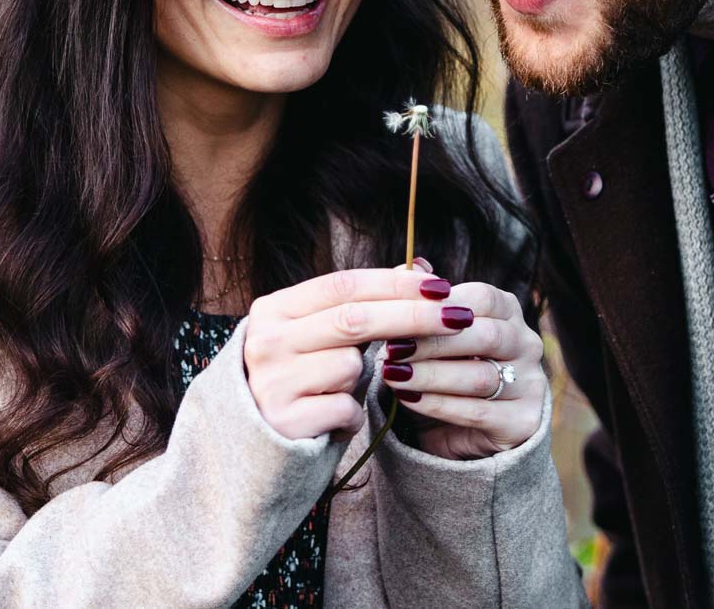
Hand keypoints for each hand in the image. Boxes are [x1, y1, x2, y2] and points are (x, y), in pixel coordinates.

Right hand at [241, 266, 468, 440]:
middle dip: (413, 316)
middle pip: (354, 319)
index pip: (343, 284)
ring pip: (350, 366)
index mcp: (273, 310)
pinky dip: (351, 416)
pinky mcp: (285, 422)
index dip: (394, 283)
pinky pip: (346, 409)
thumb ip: (362, 303)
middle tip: (458, 316)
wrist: (255, 444)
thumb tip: (420, 269)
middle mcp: (266, 341)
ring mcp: (272, 382)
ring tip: (342, 389)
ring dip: (365, 378)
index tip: (439, 285)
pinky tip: (333, 418)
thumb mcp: (321, 335)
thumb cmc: (302, 378)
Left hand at [378, 271, 546, 459]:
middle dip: (434, 342)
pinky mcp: (523, 422)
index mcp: (508, 312)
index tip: (399, 312)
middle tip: (391, 347)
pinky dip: (437, 404)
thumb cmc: (447, 368)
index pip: (483, 297)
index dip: (441, 304)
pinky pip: (477, 412)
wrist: (464, 431)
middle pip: (486, 336)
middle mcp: (527, 344)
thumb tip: (414, 264)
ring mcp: (531, 384)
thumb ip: (426, 300)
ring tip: (393, 374)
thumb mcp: (435, 333)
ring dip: (430, 375)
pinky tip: (407, 398)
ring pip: (480, 377)